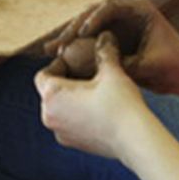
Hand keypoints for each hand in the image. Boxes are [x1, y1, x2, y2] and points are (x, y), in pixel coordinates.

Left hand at [35, 42, 150, 161]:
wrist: (135, 140)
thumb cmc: (121, 105)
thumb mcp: (112, 72)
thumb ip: (104, 51)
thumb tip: (105, 36)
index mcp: (52, 96)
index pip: (43, 75)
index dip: (58, 64)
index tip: (76, 60)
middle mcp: (49, 116)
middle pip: (49, 92)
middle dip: (65, 81)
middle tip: (86, 72)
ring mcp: (60, 133)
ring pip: (59, 108)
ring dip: (71, 98)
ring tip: (93, 90)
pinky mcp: (73, 143)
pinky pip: (68, 123)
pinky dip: (78, 113)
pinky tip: (99, 108)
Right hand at [44, 0, 178, 94]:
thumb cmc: (175, 65)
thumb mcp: (150, 64)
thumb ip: (126, 61)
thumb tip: (98, 64)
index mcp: (139, 8)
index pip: (110, 7)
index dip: (93, 19)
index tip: (82, 33)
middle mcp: (124, 13)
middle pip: (91, 14)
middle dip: (72, 29)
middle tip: (58, 44)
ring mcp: (116, 25)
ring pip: (85, 26)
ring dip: (68, 38)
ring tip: (51, 49)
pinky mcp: (110, 39)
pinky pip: (88, 41)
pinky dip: (73, 48)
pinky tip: (55, 56)